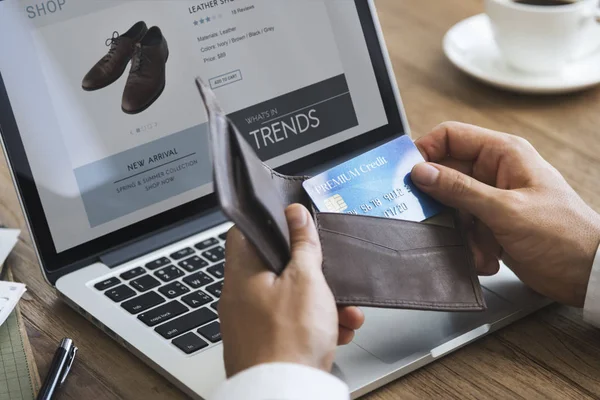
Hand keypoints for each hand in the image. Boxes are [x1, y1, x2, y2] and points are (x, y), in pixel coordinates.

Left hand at [220, 204, 364, 376]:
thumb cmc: (288, 342)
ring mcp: (251, 322)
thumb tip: (295, 214)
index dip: (271, 222)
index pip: (246, 231)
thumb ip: (303, 244)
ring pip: (289, 297)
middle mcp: (241, 296)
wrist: (284, 396)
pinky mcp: (264, 343)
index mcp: (242, 273)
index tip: (295, 222)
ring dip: (322, 302)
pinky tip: (338, 332)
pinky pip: (291, 323)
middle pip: (276, 267)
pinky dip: (315, 323)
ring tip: (346, 314)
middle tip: (331, 276)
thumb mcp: (306, 280)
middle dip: (313, 272)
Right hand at [411, 122, 599, 306]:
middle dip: (440, 201)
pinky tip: (486, 256)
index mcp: (503, 154)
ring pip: (452, 205)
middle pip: (446, 174)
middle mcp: (495, 172)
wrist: (585, 274)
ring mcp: (492, 199)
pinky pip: (463, 227)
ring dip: (458, 230)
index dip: (426, 151)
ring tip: (476, 246)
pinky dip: (469, 244)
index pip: (451, 136)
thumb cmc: (564, 235)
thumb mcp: (506, 210)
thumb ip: (460, 189)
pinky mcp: (491, 223)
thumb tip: (422, 172)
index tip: (407, 172)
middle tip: (430, 217)